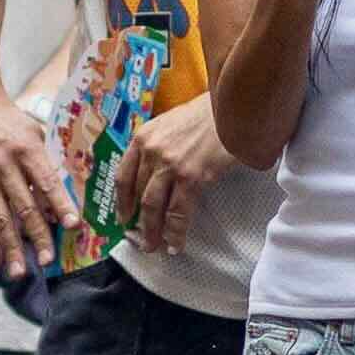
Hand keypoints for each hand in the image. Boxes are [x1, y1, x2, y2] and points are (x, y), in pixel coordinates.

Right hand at [0, 70, 72, 276]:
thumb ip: (45, 163)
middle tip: (48, 261)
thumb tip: (60, 196)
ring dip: (10, 248)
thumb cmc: (7, 118)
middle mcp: (4, 163)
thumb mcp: (32, 132)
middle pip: (23, 206)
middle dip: (38, 236)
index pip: (47, 181)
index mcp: (27, 148)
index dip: (61, 204)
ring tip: (19, 271)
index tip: (74, 225)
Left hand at [118, 97, 234, 253]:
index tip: (124, 216)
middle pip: (138, 195)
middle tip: (140, 240)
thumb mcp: (172, 122)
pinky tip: (176, 244)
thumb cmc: (208, 114)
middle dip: (138, 223)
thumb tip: (155, 174)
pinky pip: (178, 212)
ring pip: (154, 207)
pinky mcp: (192, 177)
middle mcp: (151, 151)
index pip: (123, 175)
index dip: (122, 201)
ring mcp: (170, 164)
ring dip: (153, 232)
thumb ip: (158, 145)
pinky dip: (175, 232)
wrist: (232, 107)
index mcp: (143, 137)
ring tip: (154, 247)